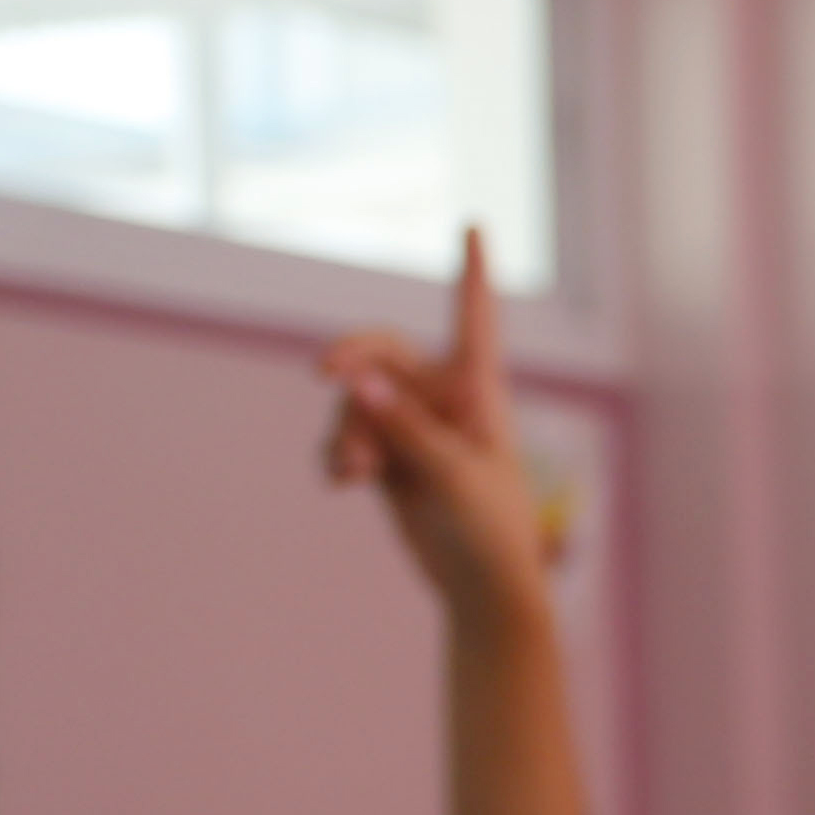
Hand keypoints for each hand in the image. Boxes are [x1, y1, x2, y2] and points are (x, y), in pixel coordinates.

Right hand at [318, 230, 545, 630]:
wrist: (480, 588)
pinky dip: (340, 455)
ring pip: (355, 401)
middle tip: (323, 374)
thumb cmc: (490, 531)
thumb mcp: (453, 475)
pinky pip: (346, 436)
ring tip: (358, 473)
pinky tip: (343, 482)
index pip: (473, 319)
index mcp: (480, 392)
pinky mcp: (388, 455)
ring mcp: (412, 425)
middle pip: (381, 350)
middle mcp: (444, 398)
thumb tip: (357, 382)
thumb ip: (406, 426)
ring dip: (347, 431)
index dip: (473, 272)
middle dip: (350, 360)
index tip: (475, 226)